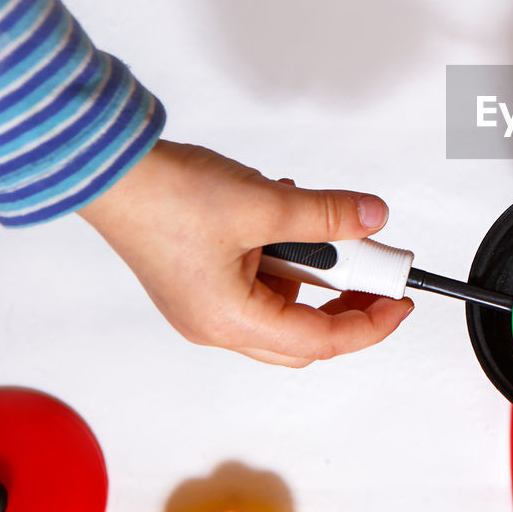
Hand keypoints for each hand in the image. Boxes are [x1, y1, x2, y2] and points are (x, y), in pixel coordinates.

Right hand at [79, 140, 412, 366]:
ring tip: (323, 223)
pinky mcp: (203, 277)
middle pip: (304, 333)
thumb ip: (328, 215)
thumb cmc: (165, 197)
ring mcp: (207, 302)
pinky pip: (263, 276)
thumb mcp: (265, 203)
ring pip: (285, 300)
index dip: (370, 324)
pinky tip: (287, 211)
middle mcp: (216, 323)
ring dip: (314, 265)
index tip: (400, 301)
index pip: (321, 341)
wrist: (113, 170)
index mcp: (230, 320)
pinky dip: (286, 249)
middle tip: (376, 268)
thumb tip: (371, 219)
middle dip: (347, 299)